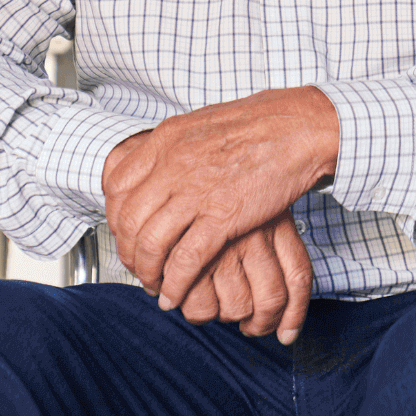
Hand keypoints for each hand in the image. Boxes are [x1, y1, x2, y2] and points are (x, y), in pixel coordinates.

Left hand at [103, 86, 337, 317]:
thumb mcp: (204, 124)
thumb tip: (160, 166)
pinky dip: (176, 282)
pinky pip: (186, 259)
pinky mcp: (223, 216)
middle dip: (128, 251)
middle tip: (137, 266)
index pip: (116, 185)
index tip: (126, 232)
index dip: (115, 216)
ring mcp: (196, 191)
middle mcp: (173, 165)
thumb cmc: (263, 123)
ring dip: (148, 272)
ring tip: (155, 285)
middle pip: (128, 220)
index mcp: (166, 140)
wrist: (301, 127)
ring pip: (151, 243)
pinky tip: (176, 293)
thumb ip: (177, 148)